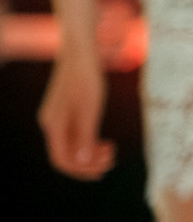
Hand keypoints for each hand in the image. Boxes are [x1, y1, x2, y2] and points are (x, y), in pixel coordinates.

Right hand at [39, 50, 113, 179]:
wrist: (81, 51)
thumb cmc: (86, 77)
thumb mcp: (90, 108)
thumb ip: (86, 135)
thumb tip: (84, 161)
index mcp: (53, 125)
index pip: (62, 160)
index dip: (81, 170)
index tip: (104, 171)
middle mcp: (51, 124)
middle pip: (65, 155)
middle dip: (88, 162)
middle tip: (112, 159)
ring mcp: (57, 117)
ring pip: (71, 146)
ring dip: (90, 154)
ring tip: (111, 150)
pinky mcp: (66, 111)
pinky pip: (74, 135)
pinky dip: (89, 142)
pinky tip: (104, 141)